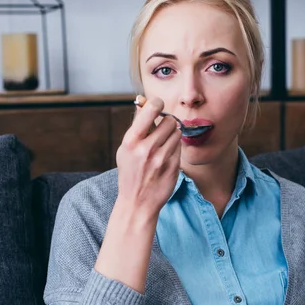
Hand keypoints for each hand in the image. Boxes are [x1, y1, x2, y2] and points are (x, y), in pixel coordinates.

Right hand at [116, 96, 180, 220]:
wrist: (137, 202)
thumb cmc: (130, 174)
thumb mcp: (125, 150)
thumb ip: (136, 127)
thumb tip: (143, 102)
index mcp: (131, 142)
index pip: (150, 110)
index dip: (157, 104)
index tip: (158, 105)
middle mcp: (147, 149)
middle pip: (169, 121)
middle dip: (167, 122)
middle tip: (162, 129)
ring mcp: (162, 158)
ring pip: (177, 133)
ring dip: (172, 135)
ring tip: (163, 144)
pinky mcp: (174, 167)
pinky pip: (179, 147)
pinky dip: (175, 148)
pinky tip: (166, 156)